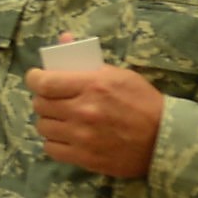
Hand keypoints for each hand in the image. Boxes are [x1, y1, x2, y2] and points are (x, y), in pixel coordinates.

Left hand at [25, 38, 165, 176]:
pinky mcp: (83, 157)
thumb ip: (87, 61)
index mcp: (93, 86)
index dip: (34, 79)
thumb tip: (63, 39)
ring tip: (62, 118)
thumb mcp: (119, 75)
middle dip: (43, 99)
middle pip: (40, 104)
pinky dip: (55, 142)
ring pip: (43, 127)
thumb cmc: (142, 102)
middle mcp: (83, 111)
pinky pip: (51, 149)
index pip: (45, 82)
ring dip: (49, 121)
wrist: (163, 139)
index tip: (36, 77)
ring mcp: (82, 137)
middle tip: (53, 99)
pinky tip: (66, 136)